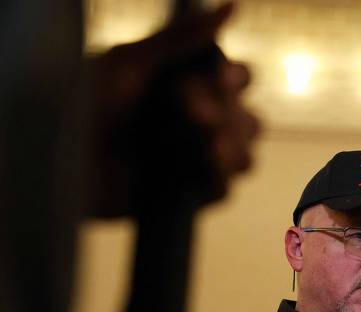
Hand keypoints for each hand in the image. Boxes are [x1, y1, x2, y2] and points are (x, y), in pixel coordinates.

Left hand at [88, 2, 259, 216]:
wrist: (60, 162)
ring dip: (231, 148)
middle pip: (251, 120)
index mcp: (194, 87)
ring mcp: (199, 162)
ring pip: (246, 157)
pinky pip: (224, 190)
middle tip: (190, 114)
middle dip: (227, 115)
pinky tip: (200, 166)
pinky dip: (218, 177)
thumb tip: (232, 7)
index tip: (218, 79)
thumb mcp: (129, 63)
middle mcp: (204, 124)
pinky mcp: (189, 195)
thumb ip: (181, 38)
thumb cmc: (86, 104)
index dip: (236, 80)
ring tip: (205, 145)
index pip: (241, 79)